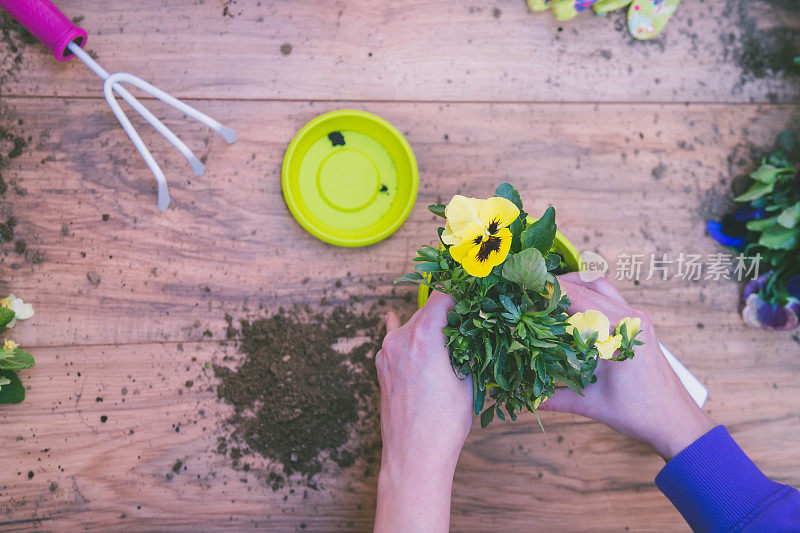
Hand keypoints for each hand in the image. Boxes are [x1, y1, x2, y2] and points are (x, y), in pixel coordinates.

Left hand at [374, 291, 472, 532]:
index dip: (462, 294)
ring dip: (428, 327)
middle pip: (427, 310)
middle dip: (448, 313)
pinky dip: (403, 334)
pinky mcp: (381, 367)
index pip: (443, 296)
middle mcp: (400, 337)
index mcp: (424, 335)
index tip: (474, 295)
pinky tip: (395, 320)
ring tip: (448, 339)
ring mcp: (386, 352)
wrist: (413, 455)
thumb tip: (473, 330)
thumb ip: (466, 348)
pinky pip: (394, 341)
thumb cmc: (445, 421)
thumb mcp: (467, 379)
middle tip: (468, 320)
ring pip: (411, 326)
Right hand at [540, 273, 715, 460]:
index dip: (549, 291)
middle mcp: (631, 318)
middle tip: (531, 292)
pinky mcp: (639, 323)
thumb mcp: (590, 405)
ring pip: (600, 285)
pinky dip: (589, 295)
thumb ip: (553, 397)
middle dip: (558, 285)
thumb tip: (522, 396)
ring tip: (549, 295)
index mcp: (619, 332)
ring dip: (575, 285)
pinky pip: (610, 297)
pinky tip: (573, 309)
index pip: (577, 298)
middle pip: (587, 284)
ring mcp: (637, 318)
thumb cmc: (638, 413)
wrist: (675, 421)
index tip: (526, 288)